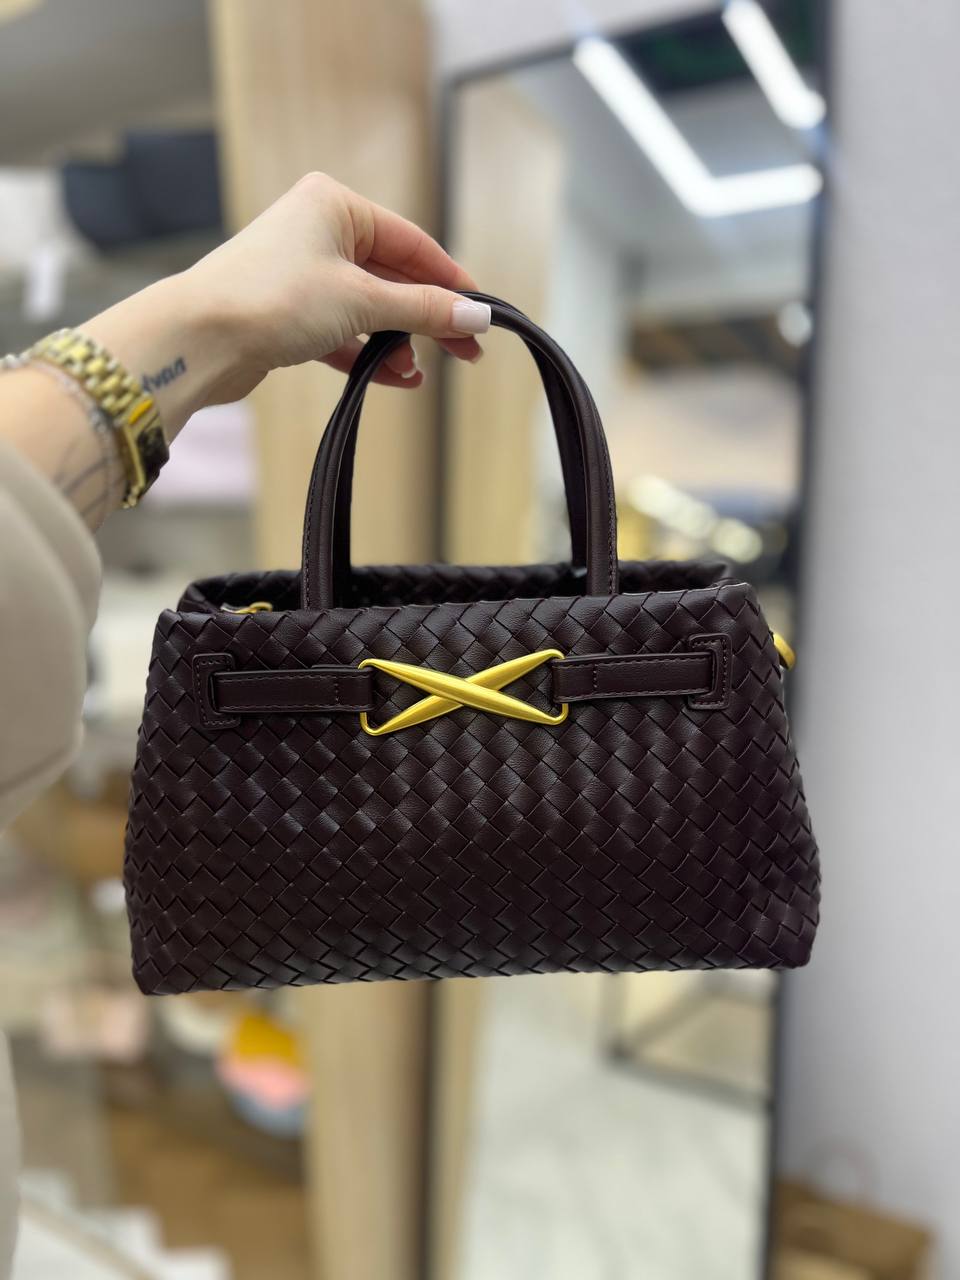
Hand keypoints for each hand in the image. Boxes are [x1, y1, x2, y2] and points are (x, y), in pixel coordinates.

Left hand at [84, 173, 489, 435]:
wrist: (198, 339)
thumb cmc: (272, 299)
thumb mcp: (362, 301)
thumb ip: (423, 310)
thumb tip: (477, 316)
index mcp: (336, 206)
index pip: (412, 244)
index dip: (451, 282)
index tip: (482, 316)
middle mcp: (317, 232)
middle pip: (393, 278)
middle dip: (426, 320)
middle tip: (466, 354)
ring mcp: (300, 274)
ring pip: (367, 309)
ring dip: (396, 343)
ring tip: (416, 374)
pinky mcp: (287, 314)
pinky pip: (342, 333)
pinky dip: (367, 355)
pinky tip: (394, 379)